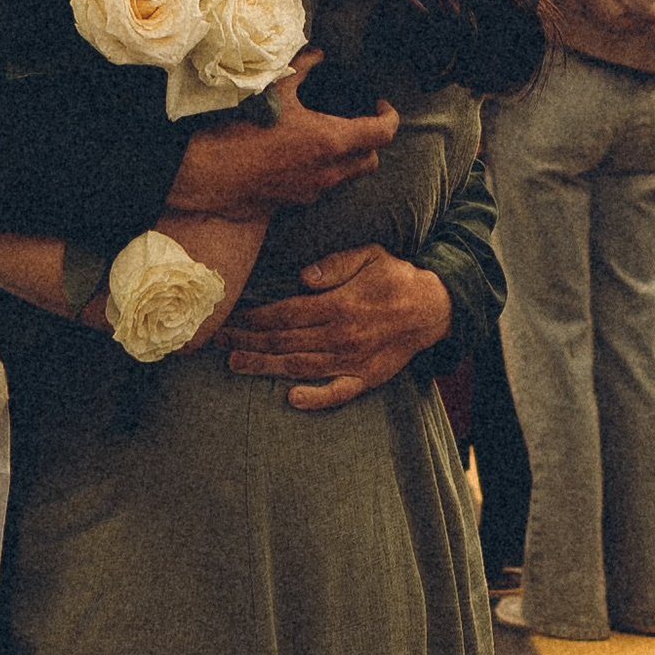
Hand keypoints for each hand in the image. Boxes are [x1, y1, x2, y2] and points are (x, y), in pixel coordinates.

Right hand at [167, 58, 394, 216]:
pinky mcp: (295, 201)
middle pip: (371, 161)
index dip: (390, 116)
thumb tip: (317, 54)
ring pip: (347, 177)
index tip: (379, 105)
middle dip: (371, 142)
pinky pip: (322, 186)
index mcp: (332, 141)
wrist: (210, 173)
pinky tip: (301, 155)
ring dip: (347, 159)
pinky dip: (323, 171)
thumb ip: (302, 68)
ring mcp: (314, 190)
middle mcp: (330, 170)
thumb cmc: (242, 130)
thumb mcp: (275, 89)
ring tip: (327, 137)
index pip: (383, 133)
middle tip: (357, 122)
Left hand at [222, 246, 449, 408]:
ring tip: (235, 364)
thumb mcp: (370, 255)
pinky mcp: (365, 378)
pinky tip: (291, 398)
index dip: (256, 318)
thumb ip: (335, 264)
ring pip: (300, 367)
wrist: (434, 309)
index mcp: (340, 305)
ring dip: (264, 367)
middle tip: (220, 341)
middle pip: (285, 341)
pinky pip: (336, 393)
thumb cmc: (397, 278)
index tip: (234, 317)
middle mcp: (342, 336)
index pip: (286, 314)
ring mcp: (353, 361)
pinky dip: (314, 398)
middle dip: (248, 341)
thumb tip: (302, 278)